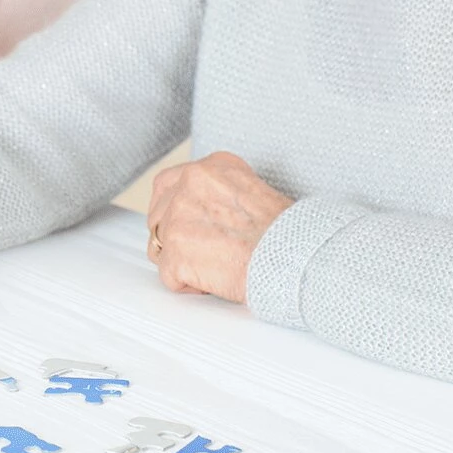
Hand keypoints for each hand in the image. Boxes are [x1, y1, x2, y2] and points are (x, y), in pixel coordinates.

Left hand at [144, 151, 292, 303]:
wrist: (294, 258)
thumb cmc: (284, 234)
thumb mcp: (252, 192)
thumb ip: (218, 194)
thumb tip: (200, 213)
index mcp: (209, 168)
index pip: (167, 184)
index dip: (172, 210)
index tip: (186, 225)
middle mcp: (189, 185)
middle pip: (158, 216)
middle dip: (175, 238)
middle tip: (205, 252)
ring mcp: (178, 217)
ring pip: (158, 246)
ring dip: (181, 261)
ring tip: (215, 266)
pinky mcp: (175, 252)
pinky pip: (168, 275)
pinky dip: (188, 284)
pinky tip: (214, 280)